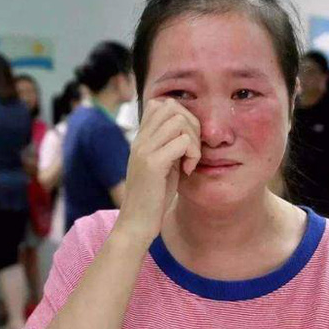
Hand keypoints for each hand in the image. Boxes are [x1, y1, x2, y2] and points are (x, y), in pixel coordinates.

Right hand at [115, 99, 200, 243]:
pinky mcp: (152, 164)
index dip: (181, 116)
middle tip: (193, 150)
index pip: (160, 103)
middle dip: (191, 124)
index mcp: (141, 139)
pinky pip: (182, 142)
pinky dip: (192, 154)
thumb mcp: (162, 165)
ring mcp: (144, 150)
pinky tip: (188, 171)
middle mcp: (140, 140)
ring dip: (193, 139)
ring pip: (179, 120)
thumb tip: (189, 130)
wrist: (135, 224)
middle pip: (172, 106)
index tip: (187, 141)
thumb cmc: (153, 198)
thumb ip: (169, 146)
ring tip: (191, 160)